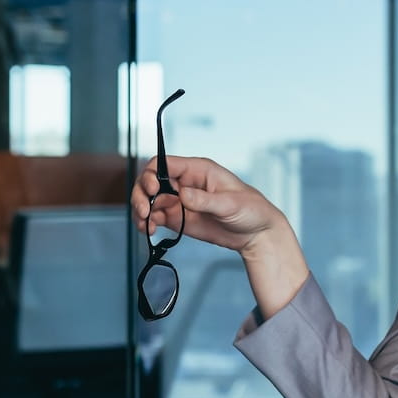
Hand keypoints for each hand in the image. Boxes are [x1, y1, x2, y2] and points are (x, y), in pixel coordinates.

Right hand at [131, 154, 310, 318]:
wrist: (256, 233)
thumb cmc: (250, 210)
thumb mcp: (230, 204)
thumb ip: (205, 200)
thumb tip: (182, 195)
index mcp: (197, 170)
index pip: (163, 164)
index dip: (152, 175)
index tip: (152, 191)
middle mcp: (184, 183)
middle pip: (150, 181)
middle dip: (141, 194)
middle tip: (144, 211)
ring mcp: (179, 201)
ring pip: (149, 200)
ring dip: (142, 210)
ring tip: (146, 225)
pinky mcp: (178, 218)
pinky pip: (155, 217)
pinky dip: (147, 223)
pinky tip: (149, 231)